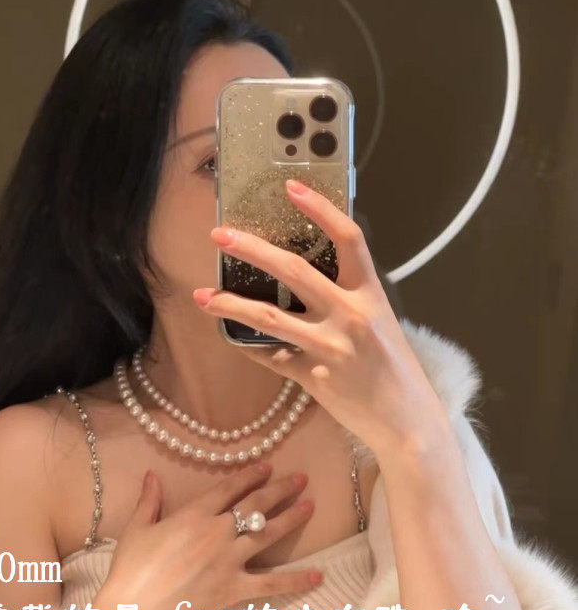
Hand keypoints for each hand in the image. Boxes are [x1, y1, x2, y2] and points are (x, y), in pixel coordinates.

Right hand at [101, 463, 319, 609]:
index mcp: (194, 515)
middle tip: (301, 478)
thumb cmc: (130, 569)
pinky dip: (296, 580)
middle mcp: (217, 532)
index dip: (250, 475)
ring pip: (267, 534)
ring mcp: (229, 561)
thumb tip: (151, 474)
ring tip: (310, 506)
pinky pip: (271, 584)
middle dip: (280, 489)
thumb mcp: (136, 528)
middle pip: (255, 505)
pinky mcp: (234, 589)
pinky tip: (319, 576)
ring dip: (291, 519)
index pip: (229, 489)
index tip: (267, 466)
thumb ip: (149, 500)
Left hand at [193, 178, 452, 455]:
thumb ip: (347, 296)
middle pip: (294, 271)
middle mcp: (351, 315)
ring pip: (269, 318)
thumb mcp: (380, 322)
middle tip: (219, 235)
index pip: (348, 239)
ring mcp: (330, 348)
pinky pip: (270, 357)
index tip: (291, 188)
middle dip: (252, 249)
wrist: (407, 422)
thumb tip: (302, 274)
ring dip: (231, 304)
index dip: (320, 210)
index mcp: (371, 294)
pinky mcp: (312, 378)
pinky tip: (229, 336)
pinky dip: (248, 346)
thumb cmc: (393, 367)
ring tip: (202, 294)